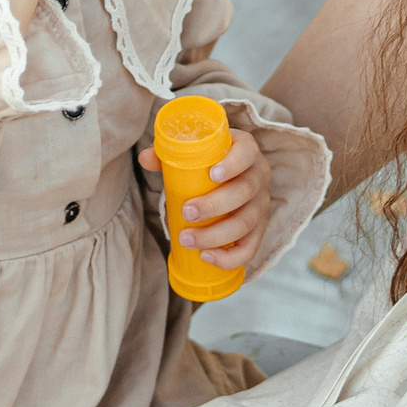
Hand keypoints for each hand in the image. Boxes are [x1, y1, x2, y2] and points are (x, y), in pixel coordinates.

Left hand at [137, 128, 273, 269]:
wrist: (225, 178)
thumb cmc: (206, 162)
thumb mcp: (190, 152)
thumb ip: (166, 153)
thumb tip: (145, 159)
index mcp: (246, 149)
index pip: (247, 152)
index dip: (233, 164)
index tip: (212, 175)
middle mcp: (259, 176)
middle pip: (244, 191)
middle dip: (214, 205)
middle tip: (186, 212)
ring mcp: (260, 204)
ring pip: (246, 223)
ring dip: (215, 235)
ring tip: (186, 239)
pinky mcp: (258, 229)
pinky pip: (249, 248)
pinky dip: (229, 257)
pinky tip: (206, 256)